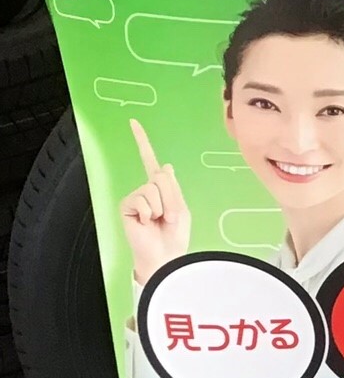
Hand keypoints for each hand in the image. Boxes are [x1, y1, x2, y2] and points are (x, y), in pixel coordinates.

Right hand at [120, 120, 189, 286]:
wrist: (164, 255)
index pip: (151, 161)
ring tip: (159, 221)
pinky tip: (147, 223)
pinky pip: (143, 199)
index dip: (142, 141)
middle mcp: (146, 189)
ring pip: (153, 188)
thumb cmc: (175, 235)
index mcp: (161, 188)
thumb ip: (172, 187)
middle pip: (161, 175)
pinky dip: (151, 213)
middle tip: (170, 216)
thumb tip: (165, 167)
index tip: (133, 122)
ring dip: (162, 207)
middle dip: (171, 197)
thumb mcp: (181, 208)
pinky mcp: (127, 205)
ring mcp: (136, 196)